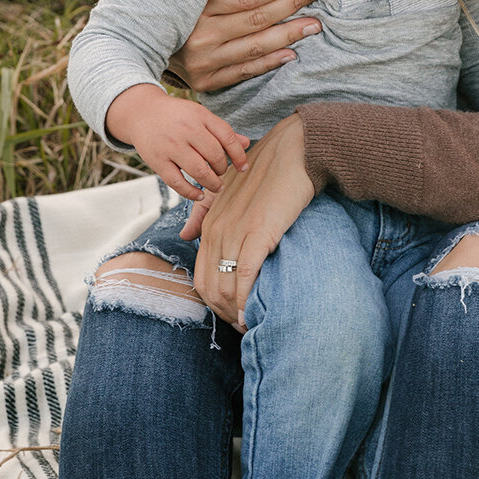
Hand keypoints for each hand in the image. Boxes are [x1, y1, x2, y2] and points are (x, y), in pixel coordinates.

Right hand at [105, 85, 248, 200]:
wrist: (142, 113)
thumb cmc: (177, 116)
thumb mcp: (200, 116)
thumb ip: (222, 131)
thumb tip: (247, 143)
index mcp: (200, 116)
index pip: (227, 137)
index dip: (239, 155)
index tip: (243, 167)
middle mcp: (187, 130)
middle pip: (215, 155)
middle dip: (223, 169)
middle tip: (222, 173)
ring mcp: (171, 146)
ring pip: (199, 171)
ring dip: (211, 183)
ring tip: (215, 186)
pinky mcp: (158, 161)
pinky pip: (178, 182)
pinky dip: (191, 193)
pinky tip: (199, 195)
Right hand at [168, 0, 320, 93]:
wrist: (141, 48)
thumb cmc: (178, 13)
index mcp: (197, 7)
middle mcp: (200, 36)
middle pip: (256, 19)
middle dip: (291, 4)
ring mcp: (203, 62)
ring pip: (255, 46)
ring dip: (289, 34)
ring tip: (314, 24)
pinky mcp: (206, 82)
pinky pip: (245, 72)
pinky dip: (269, 62)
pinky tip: (292, 53)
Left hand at [187, 114, 315, 329]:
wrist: (293, 152)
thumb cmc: (265, 171)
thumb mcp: (226, 191)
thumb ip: (203, 212)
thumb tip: (185, 234)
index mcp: (209, 223)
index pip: (200, 278)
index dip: (215, 304)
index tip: (233, 315)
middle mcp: (217, 229)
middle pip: (209, 289)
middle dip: (225, 314)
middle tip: (244, 327)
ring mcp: (236, 232)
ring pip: (226, 288)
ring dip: (237, 314)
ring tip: (252, 326)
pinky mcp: (259, 233)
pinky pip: (246, 276)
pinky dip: (248, 301)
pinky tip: (255, 316)